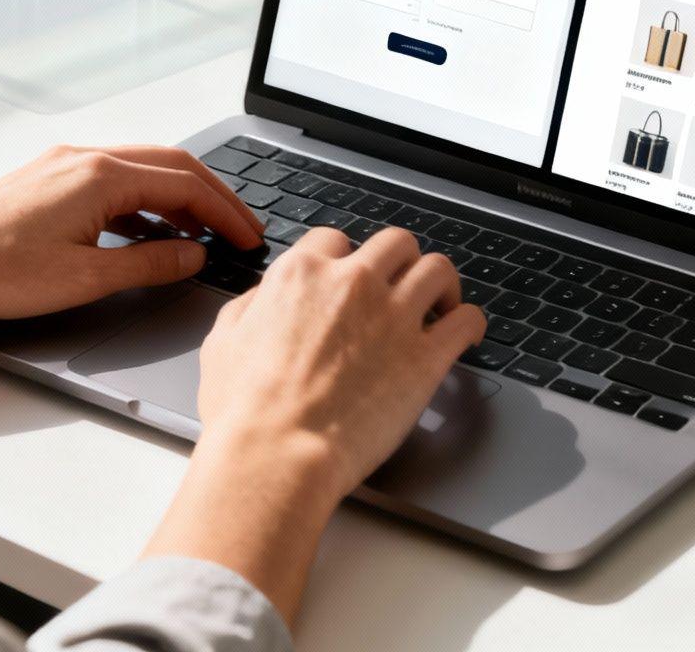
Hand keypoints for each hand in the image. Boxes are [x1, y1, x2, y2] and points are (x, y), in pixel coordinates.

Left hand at [0, 145, 262, 345]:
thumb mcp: (87, 278)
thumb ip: (150, 264)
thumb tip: (193, 255)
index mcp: (101, 176)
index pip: (186, 185)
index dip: (226, 213)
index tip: (248, 237)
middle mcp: (85, 158)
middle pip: (170, 166)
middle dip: (212, 198)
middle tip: (239, 229)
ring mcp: (64, 164)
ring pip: (141, 170)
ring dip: (178, 198)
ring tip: (201, 236)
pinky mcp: (47, 179)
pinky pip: (112, 181)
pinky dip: (143, 202)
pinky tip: (146, 233)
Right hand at [142, 227, 485, 620]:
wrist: (275, 455)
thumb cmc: (244, 412)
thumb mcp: (224, 342)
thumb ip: (252, 307)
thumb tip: (266, 297)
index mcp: (302, 275)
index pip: (336, 240)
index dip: (346, 259)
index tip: (353, 276)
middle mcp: (353, 284)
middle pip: (396, 243)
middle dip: (400, 261)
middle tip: (403, 283)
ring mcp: (394, 317)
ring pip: (437, 270)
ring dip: (441, 283)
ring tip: (442, 301)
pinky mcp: (425, 357)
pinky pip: (467, 320)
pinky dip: (470, 322)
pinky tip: (466, 332)